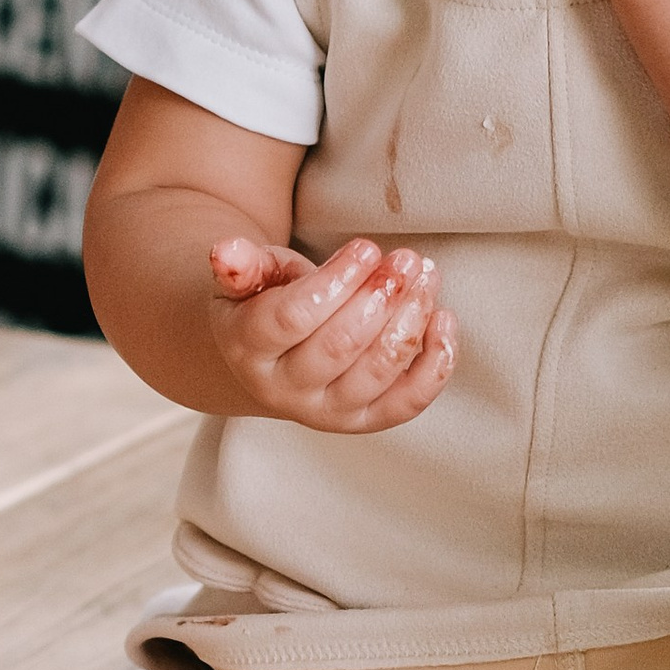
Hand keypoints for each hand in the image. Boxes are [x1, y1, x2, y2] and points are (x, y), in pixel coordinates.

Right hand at [205, 233, 455, 430]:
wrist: (274, 357)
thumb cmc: (267, 302)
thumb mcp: (250, 278)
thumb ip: (243, 264)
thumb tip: (225, 251)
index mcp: (247, 348)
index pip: (292, 318)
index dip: (335, 282)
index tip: (366, 248)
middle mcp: (283, 390)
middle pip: (339, 346)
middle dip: (380, 298)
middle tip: (405, 259)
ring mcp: (325, 411)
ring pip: (376, 372)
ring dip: (410, 321)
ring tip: (426, 276)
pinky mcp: (364, 421)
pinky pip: (406, 402)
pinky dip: (435, 364)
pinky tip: (444, 319)